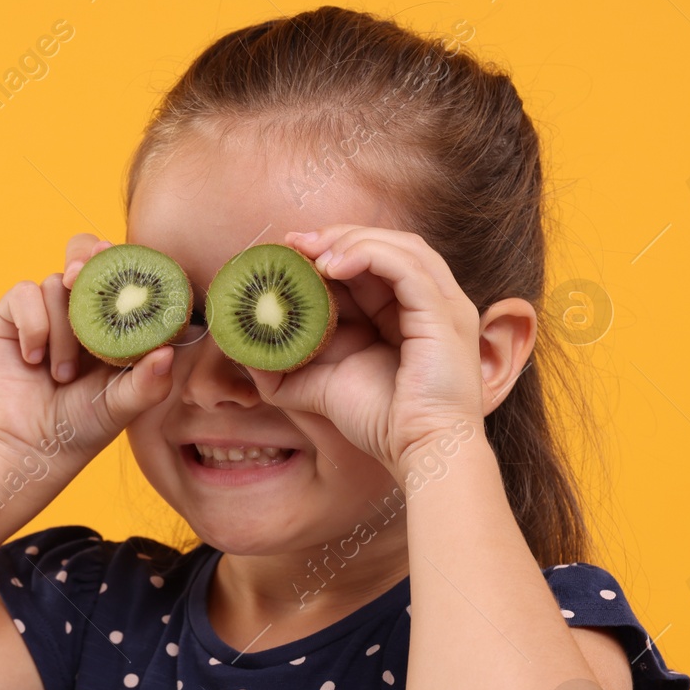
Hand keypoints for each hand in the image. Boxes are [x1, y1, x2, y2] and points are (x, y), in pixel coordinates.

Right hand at [0, 233, 175, 459]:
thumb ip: (148, 383)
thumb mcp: (123, 406)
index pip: (124, 272)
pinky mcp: (13, 316)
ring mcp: (48, 308)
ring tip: (62, 374)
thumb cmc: (85, 424)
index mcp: (116, 317)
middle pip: (85, 250)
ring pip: (55, 284)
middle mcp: (83, 306)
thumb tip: (168, 353)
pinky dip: (32, 326)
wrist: (33, 443)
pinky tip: (33, 359)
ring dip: (62, 332)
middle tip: (79, 277)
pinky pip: (23, 294)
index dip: (126, 260)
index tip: (125, 266)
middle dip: (85, 258)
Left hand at [241, 226, 486, 478]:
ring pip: (398, 247)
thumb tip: (245, 352)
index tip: (288, 253)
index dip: (330, 250)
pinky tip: (331, 267)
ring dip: (350, 240)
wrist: (420, 451)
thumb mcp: (320, 387)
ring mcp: (442, 304)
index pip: (371, 262)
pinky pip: (406, 267)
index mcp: (406, 313)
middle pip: (385, 245)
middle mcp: (429, 302)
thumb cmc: (381, 423)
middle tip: (291, 244)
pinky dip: (369, 256)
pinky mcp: (444, 313)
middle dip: (335, 238)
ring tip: (309, 252)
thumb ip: (286, 368)